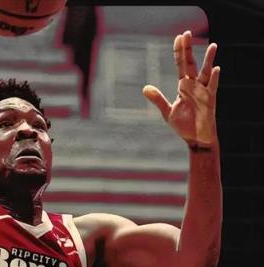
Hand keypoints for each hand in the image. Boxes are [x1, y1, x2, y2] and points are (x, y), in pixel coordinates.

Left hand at [143, 30, 219, 147]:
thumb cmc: (184, 125)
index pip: (181, 65)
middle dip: (188, 50)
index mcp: (184, 86)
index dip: (179, 52)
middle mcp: (194, 86)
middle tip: (186, 33)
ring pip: (206, 73)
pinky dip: (214, 79)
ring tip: (212, 46)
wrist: (196, 138)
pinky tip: (216, 69)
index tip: (178, 38)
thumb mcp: (167, 111)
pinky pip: (212, 88)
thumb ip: (158, 99)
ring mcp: (203, 92)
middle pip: (191, 64)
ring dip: (209, 60)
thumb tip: (144, 88)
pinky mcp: (210, 101)